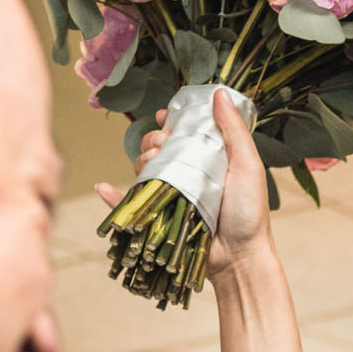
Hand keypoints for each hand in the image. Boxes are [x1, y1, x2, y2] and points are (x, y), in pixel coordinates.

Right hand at [92, 93, 274, 276]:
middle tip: (164, 147)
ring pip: (143, 170)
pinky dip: (113, 197)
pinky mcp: (159, 218)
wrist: (240, 257)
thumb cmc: (249, 213)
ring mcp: (173, 196)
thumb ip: (234, 130)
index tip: (164, 118)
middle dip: (154, 141)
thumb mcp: (247, 165)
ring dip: (140, 162)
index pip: (182, 132)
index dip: (169, 122)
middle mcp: (188, 174)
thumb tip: (218, 93)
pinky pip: (129, 205)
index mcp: (208, 159)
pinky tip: (104, 188)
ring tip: (151, 166)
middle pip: (158, 148)